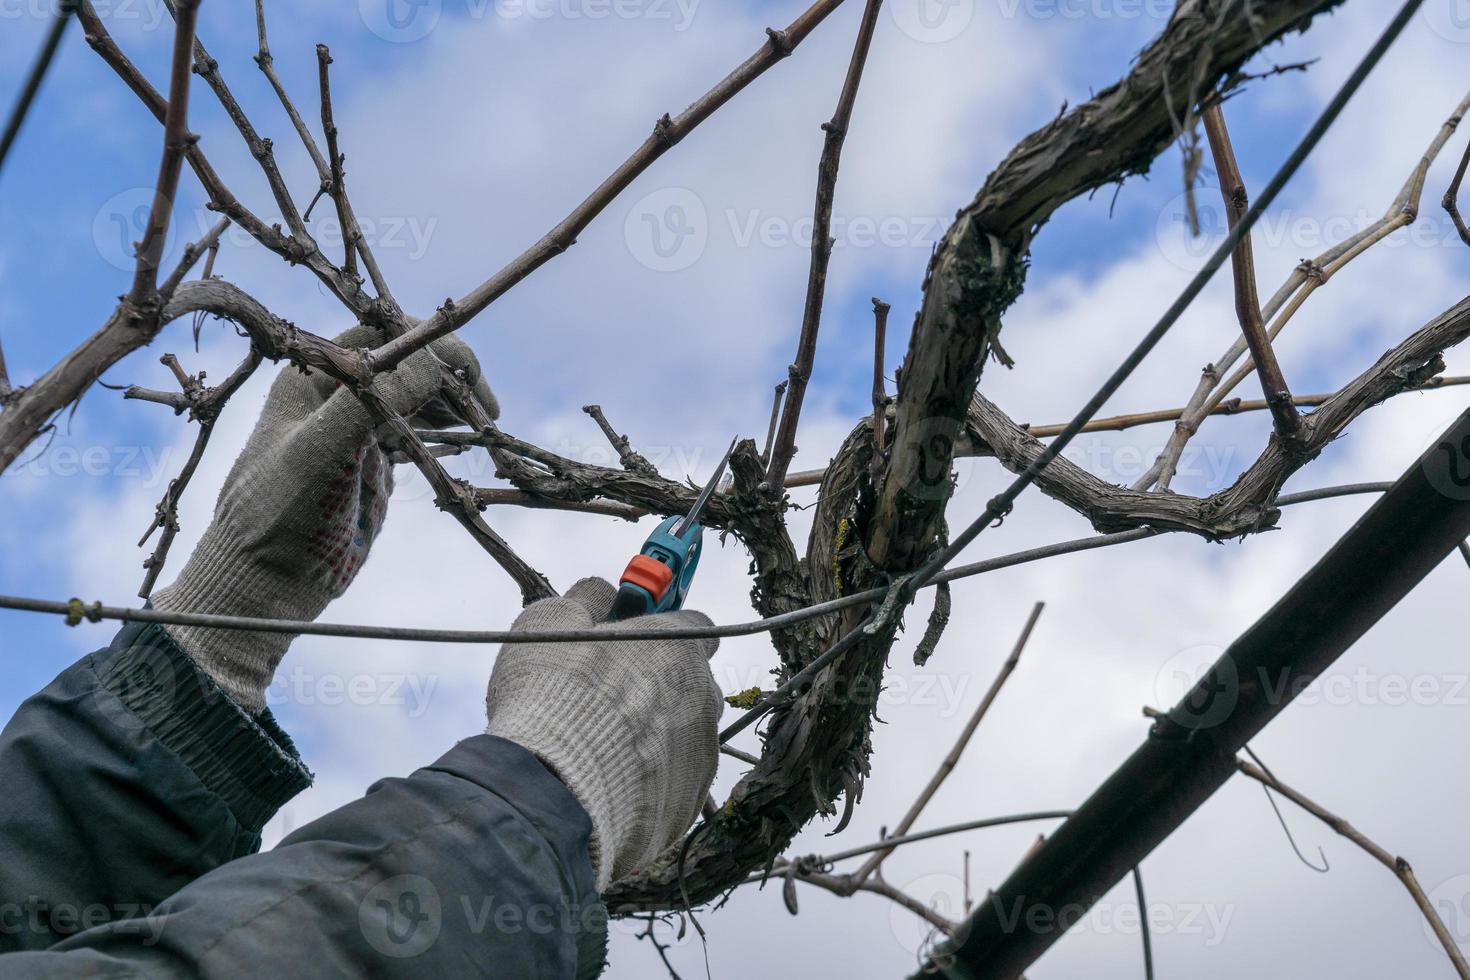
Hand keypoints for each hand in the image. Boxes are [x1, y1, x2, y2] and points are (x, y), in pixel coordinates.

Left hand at [152, 323, 496, 713]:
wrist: (269, 579)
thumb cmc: (280, 514)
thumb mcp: (321, 452)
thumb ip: (372, 402)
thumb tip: (430, 364)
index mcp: (312, 376)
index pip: (380, 334)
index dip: (428, 343)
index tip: (468, 372)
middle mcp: (336, 392)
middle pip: (407, 360)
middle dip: (451, 376)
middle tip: (487, 408)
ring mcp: (357, 424)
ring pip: (418, 395)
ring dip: (455, 403)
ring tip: (486, 425)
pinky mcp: (373, 459)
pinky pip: (418, 430)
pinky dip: (448, 431)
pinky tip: (470, 440)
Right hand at [484, 577, 722, 889]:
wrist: (556, 790)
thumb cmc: (553, 696)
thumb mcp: (551, 621)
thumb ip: (587, 598)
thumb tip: (603, 591)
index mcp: (679, 646)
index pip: (695, 625)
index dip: (661, 632)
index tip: (631, 642)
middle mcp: (704, 696)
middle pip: (690, 685)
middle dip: (656, 690)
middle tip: (606, 703)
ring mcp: (702, 754)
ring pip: (683, 738)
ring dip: (652, 740)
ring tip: (599, 752)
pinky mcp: (689, 803)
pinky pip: (671, 785)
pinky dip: (647, 785)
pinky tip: (607, 786)